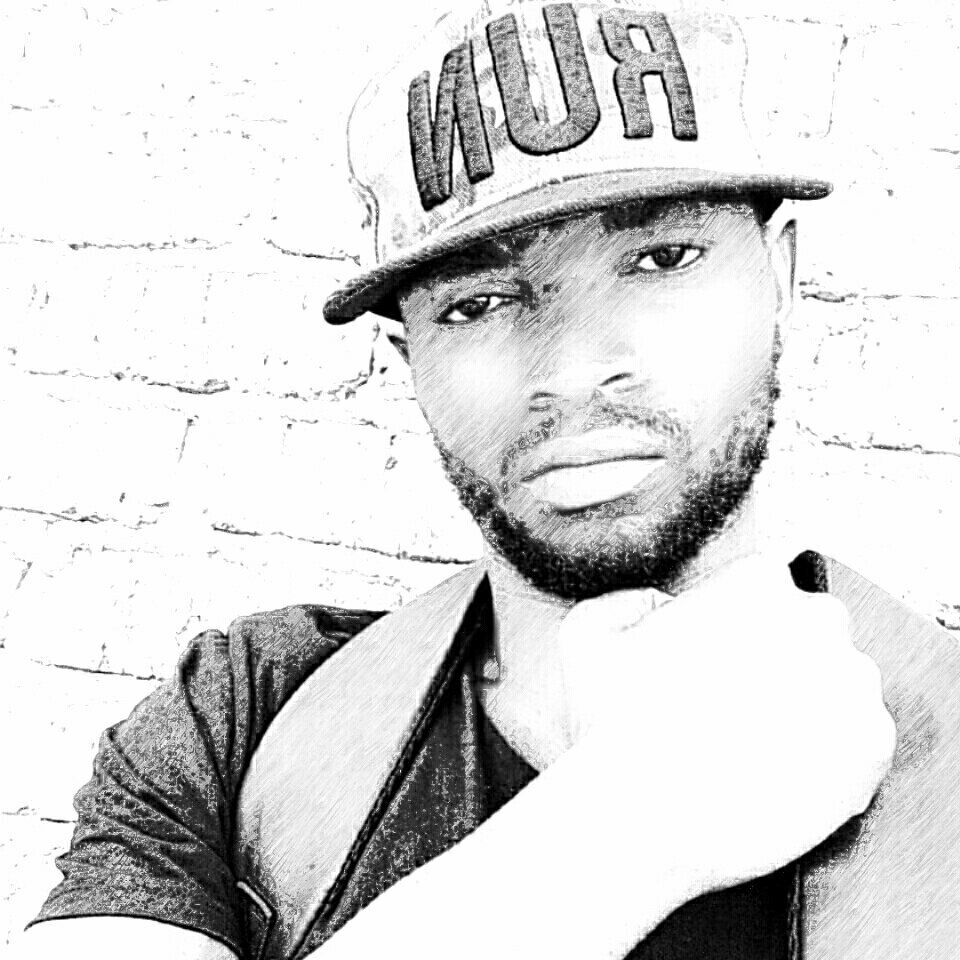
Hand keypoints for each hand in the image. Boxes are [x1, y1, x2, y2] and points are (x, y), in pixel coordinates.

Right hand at [555, 553, 896, 896]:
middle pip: (809, 630)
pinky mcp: (871, 744)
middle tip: (735, 704)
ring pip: (837, 684)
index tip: (717, 663)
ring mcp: (850, 680)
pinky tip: (778, 771)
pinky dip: (828, 756)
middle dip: (780, 659)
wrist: (646, 815)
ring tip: (755, 744)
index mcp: (755, 583)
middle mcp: (815, 618)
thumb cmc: (611, 724)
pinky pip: (858, 741)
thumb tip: (660, 606)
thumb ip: (624, 600)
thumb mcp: (585, 636)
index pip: (764, 589)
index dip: (736, 629)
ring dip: (807, 706)